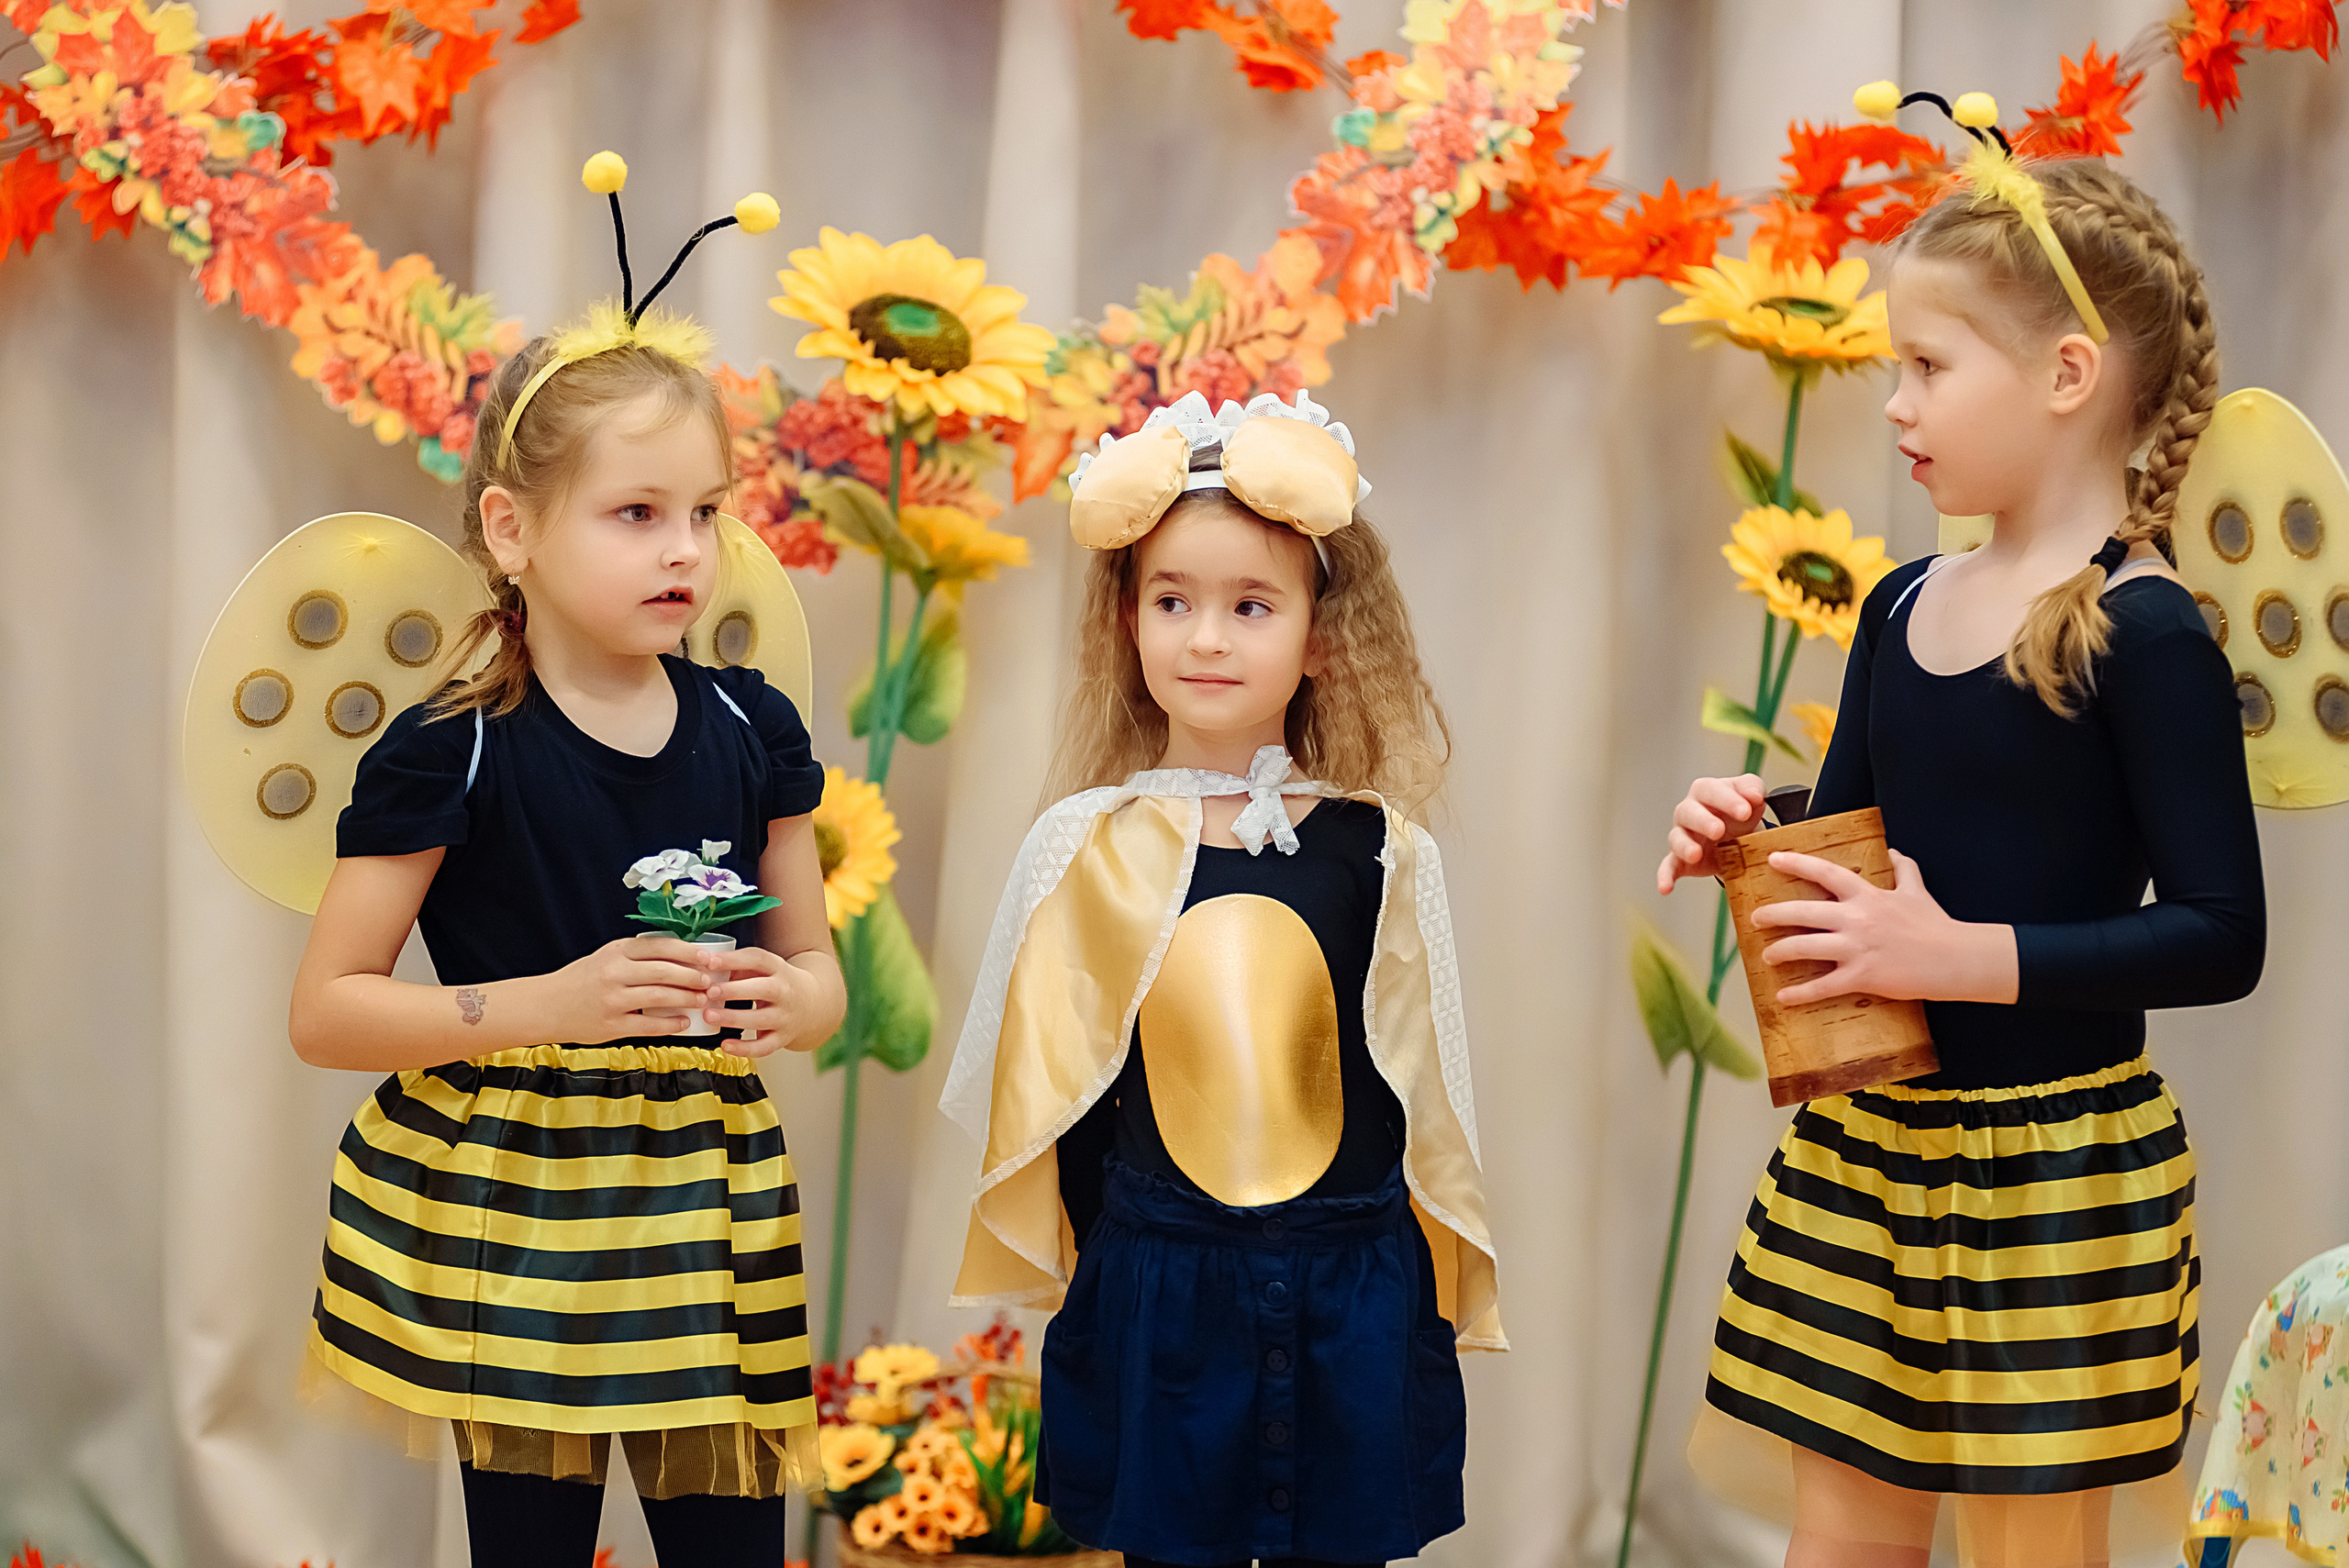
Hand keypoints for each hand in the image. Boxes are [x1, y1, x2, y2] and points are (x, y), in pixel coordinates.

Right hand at [542, 935, 714, 1042]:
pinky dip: (670, 1024)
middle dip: (693, 977)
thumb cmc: (583, 979)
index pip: (660, 946)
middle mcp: (614, 973)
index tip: (708, 958)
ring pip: (659, 996)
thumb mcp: (607, 957)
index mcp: (616, 952)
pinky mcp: (612, 1025)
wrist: (547, 1005)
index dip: (688, 952)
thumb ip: (637, 955)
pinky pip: (648, 1024)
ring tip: (704, 1001)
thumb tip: (681, 955)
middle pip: (664, 971)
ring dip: (687, 999)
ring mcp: (613, 1000)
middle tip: (710, 982)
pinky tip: (684, 1022)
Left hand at [704, 945, 820, 1057]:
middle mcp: (785, 992)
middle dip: (735, 991)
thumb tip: (704, 968)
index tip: (710, 961)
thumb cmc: (776, 983)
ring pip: (761, 1019)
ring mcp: (785, 1017)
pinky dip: (744, 1049)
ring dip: (733, 1018)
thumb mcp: (764, 969)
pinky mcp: (782, 1038)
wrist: (812, 1004)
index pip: (759, 959)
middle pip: (763, 989)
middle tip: (709, 992)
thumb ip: (737, 967)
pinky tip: (725, 1045)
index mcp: (779, 968)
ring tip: (709, 1016)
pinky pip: (764, 1047)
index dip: (734, 960)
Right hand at [1657, 774, 1767, 894]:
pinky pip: (1668, 867)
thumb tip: (1755, 796)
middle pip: (1689, 812)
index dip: (1727, 799)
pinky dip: (1665, 877)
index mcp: (1705, 792)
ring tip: (1696, 854)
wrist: (1739, 838)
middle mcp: (1688, 811)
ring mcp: (1682, 835)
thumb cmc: (1741, 813)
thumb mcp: (1752, 798)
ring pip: (1677, 838)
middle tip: (1719, 831)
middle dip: (1703, 821)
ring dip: (1684, 846)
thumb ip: (1753, 789)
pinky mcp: (1680, 860)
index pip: (1711, 790)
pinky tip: (1665, 888)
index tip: (1746, 811)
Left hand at [1751, 849, 2017, 1005]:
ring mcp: (1857, 949)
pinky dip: (1800, 993)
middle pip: (1803, 913)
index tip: (1773, 859)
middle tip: (1755, 918)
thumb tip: (1895, 852)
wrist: (1956, 959)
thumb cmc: (1935, 926)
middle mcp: (1857, 919)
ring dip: (1780, 952)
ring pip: (1805, 947)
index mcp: (1867, 896)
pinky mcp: (1862, 977)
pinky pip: (1823, 986)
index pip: (1825, 873)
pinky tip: (1783, 996)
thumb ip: (1904, 869)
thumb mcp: (1918, 891)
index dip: (1797, 864)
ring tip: (1767, 955)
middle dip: (1773, 915)